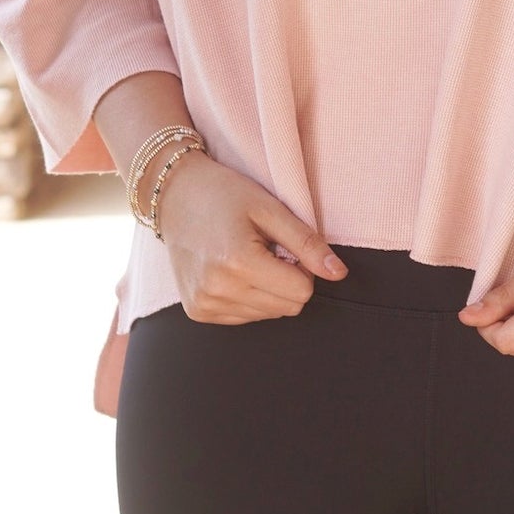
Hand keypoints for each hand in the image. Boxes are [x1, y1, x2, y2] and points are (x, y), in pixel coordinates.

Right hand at [151, 149, 348, 322]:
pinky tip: (232, 270)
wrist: (175, 196)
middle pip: (287, 308)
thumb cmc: (226, 194)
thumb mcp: (271, 208)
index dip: (302, 267)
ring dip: (267, 289)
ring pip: (268, 316)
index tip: (284, 244)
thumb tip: (339, 274)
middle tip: (266, 248)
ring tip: (246, 256)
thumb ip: (308, 244)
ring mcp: (205, 305)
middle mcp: (218, 291)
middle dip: (287, 279)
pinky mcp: (197, 313)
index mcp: (238, 263)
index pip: (302, 292)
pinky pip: (245, 318)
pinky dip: (248, 296)